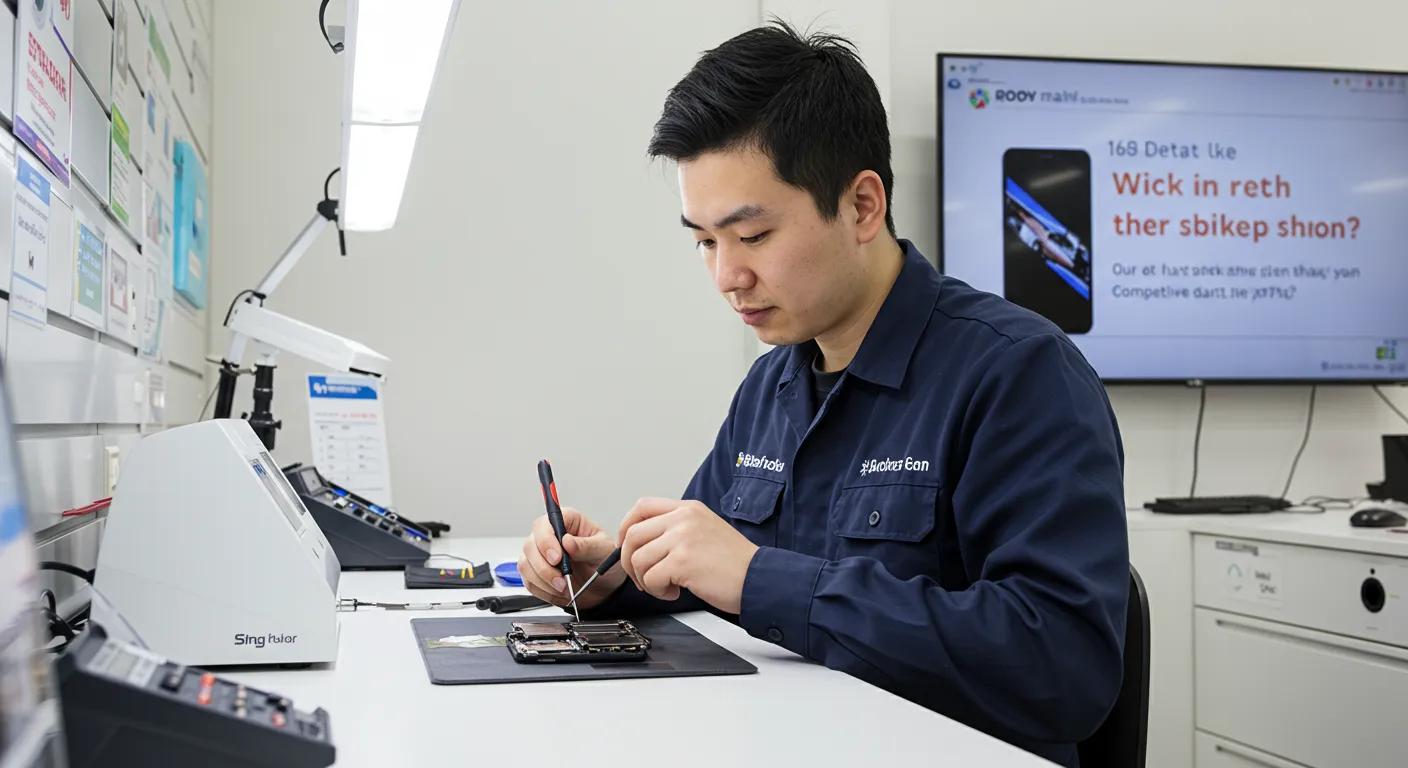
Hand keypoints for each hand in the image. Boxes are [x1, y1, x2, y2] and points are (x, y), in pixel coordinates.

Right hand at [518, 507, 626, 609]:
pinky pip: (529, 582)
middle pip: (530, 546)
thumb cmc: (605, 560)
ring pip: (526, 565)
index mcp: (567, 521)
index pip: (544, 524)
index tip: (557, 558)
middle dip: (544, 567)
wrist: (605, 585)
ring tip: (563, 588)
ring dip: (543, 581)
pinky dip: (543, 591)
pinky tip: (559, 592)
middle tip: (561, 580)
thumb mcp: (604, 550)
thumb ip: (587, 546)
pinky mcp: (536, 573)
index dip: (546, 541)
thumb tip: (568, 542)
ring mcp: (540, 554)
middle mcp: (549, 535)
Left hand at [617, 498, 759, 613]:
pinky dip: (657, 591)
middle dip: (629, 561)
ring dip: (646, 580)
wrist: (759, 578)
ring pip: (638, 559)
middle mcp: (683, 519)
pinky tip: (674, 592)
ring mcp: (682, 539)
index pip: (642, 506)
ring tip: (666, 586)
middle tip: (643, 577)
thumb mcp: (705, 529)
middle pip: (633, 534)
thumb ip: (677, 529)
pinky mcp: (683, 562)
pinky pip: (651, 578)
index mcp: (688, 509)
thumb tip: (643, 543)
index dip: (626, 527)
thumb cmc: (735, 562)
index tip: (627, 546)